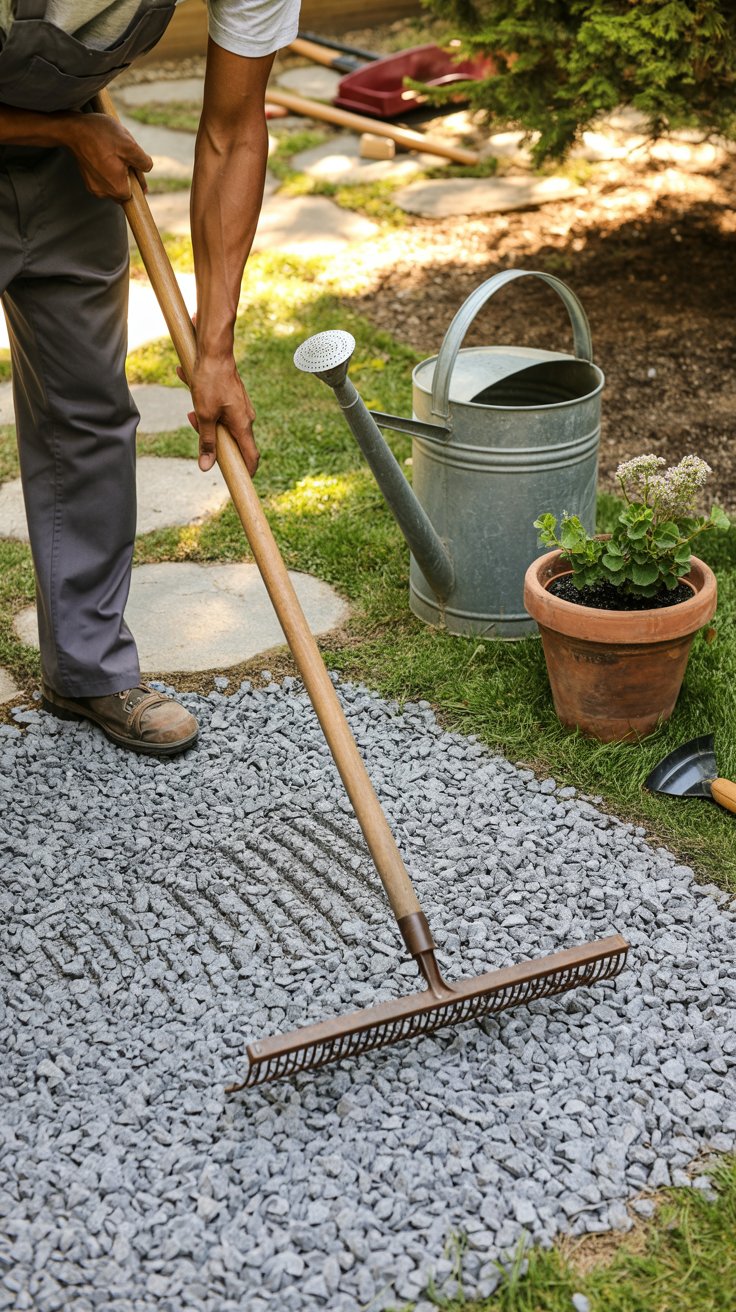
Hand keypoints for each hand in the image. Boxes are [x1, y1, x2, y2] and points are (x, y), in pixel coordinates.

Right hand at [66, 113, 152, 201]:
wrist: (73, 129)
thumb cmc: (102, 136)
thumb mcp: (129, 145)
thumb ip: (143, 162)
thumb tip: (147, 168)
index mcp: (118, 189)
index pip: (137, 192)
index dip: (138, 177)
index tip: (132, 165)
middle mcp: (105, 194)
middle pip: (126, 187)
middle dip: (127, 172)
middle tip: (121, 153)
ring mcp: (95, 188)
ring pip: (115, 182)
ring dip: (117, 169)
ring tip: (110, 151)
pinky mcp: (88, 181)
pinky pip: (105, 179)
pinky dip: (107, 168)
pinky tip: (103, 154)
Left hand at [179, 357, 259, 476]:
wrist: (214, 350)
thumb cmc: (211, 380)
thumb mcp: (204, 414)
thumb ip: (206, 441)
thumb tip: (205, 466)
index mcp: (243, 425)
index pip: (251, 457)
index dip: (247, 471)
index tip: (239, 480)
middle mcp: (246, 417)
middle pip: (232, 440)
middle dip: (211, 438)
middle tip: (194, 423)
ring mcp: (240, 407)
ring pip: (223, 424)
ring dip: (205, 420)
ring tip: (191, 407)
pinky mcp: (233, 397)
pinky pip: (220, 410)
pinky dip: (207, 407)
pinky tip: (193, 392)